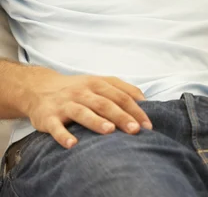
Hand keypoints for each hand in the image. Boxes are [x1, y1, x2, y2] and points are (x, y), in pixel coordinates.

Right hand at [22, 69, 151, 148]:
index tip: (147, 124)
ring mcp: (65, 103)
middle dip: (121, 116)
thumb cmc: (77, 89)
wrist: (40, 88)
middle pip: (104, 103)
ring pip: (82, 112)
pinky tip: (73, 144)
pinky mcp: (49, 117)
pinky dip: (63, 135)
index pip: (120, 95)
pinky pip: (56, 127)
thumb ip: (120, 89)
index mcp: (97, 83)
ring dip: (96, 121)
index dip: (135, 109)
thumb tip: (144, 101)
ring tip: (109, 131)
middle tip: (135, 130)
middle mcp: (82, 92)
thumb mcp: (98, 82)